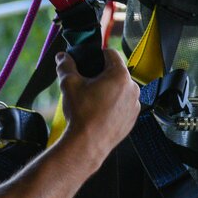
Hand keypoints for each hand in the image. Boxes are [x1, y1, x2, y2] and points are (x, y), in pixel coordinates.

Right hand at [56, 48, 140, 167]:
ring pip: (121, 88)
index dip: (97, 55)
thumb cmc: (82, 114)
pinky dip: (114, 104)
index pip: (111, 53)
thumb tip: (62, 57)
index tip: (89, 63)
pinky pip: (124, 104)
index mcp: (120, 75)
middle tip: (87, 85)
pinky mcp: (133, 118)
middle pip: (116, 71)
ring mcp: (135, 104)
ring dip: (109, 89)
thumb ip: (65, 66)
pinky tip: (100, 112)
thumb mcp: (69, 85)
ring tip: (93, 101)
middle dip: (102, 75)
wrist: (88, 144)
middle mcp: (132, 88)